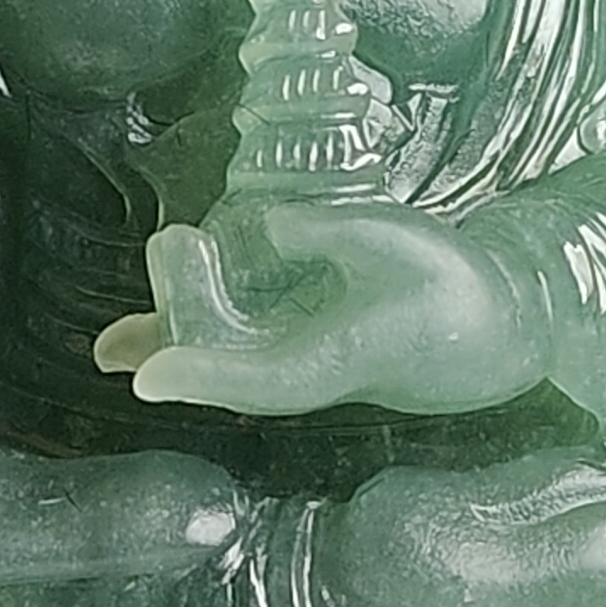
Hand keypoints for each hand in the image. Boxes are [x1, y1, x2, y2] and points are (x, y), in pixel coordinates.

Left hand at [124, 202, 546, 418]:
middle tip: (170, 243)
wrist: (496, 326)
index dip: (205, 375)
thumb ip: (334, 234)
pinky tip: (138, 339)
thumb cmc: (455, 285)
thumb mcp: (402, 242)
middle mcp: (315, 375)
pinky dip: (190, 338)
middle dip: (182, 321)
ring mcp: (302, 368)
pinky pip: (232, 352)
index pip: (263, 377)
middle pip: (229, 368)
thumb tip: (269, 229)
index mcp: (344, 355)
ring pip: (223, 365)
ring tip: (110, 343)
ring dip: (172, 340)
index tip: (148, 377)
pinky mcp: (297, 353)